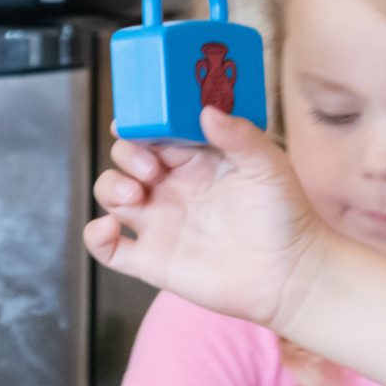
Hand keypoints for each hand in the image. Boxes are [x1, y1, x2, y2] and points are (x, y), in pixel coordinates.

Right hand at [86, 108, 325, 332]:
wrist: (290, 275)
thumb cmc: (285, 216)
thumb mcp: (268, 166)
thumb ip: (240, 136)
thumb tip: (207, 111)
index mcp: (194, 161)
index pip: (154, 134)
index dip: (139, 126)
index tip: (132, 122)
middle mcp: (171, 189)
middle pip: (125, 160)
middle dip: (126, 157)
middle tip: (150, 169)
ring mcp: (158, 224)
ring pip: (111, 196)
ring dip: (110, 187)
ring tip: (135, 196)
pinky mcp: (150, 260)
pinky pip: (107, 248)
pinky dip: (95, 236)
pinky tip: (110, 227)